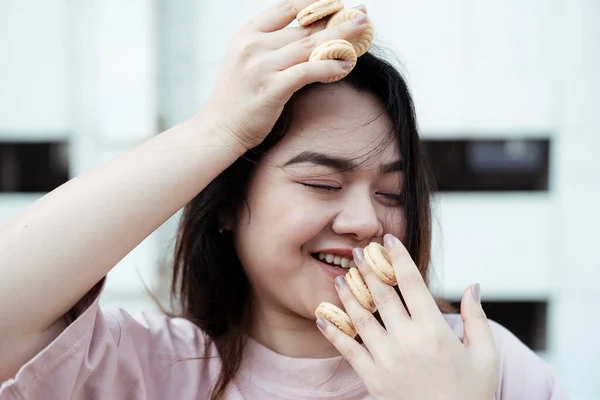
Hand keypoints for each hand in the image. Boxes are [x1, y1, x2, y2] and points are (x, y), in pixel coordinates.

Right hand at [200, 0, 370, 151]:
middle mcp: (253, 46)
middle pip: (304, 27)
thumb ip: (272, 47)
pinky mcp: (272, 88)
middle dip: (337, 20)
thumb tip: (310, 38)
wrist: (218, 130)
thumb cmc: (237, 100)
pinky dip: (330, 66)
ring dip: (341, 37)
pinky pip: (308, 71)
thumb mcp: (248, 63)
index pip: (286, 8)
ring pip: (310, 45)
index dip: (315, 3)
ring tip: (362, 32)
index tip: (338, 2)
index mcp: (247, 34)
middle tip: (362, 14)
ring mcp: (261, 66)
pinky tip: (346, 64)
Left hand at [318, 234, 499, 399]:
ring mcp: (387, 360)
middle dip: (367, 269)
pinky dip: (332, 332)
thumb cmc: (470, 395)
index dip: (398, 257)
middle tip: (357, 251)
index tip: (388, 240)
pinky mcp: (372, 379)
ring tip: (339, 277)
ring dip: (348, 294)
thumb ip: (477, 318)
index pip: (411, 282)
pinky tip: (322, 316)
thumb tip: (473, 286)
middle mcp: (408, 341)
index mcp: (435, 331)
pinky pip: (347, 350)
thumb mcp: (485, 357)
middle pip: (381, 295)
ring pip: (361, 318)